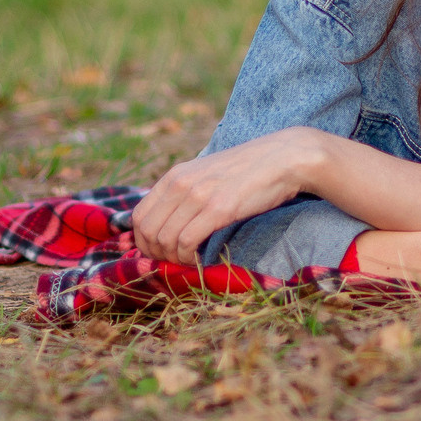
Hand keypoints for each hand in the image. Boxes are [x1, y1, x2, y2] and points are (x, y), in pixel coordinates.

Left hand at [130, 128, 325, 262]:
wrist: (282, 158)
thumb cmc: (247, 170)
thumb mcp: (206, 174)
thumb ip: (184, 192)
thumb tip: (167, 222)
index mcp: (175, 175)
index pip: (139, 216)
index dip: (143, 242)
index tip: (159, 253)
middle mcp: (181, 184)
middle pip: (148, 232)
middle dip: (156, 255)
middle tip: (173, 263)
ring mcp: (199, 196)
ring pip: (165, 240)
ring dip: (173, 259)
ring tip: (189, 261)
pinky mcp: (219, 209)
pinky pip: (187, 242)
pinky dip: (189, 258)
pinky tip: (200, 259)